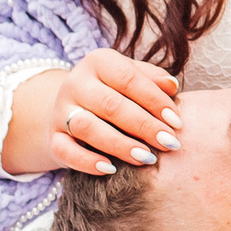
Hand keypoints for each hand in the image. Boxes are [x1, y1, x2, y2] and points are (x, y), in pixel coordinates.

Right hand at [2, 48, 181, 176]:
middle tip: (169, 143)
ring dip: (120, 145)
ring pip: (88, 127)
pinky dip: (87, 162)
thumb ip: (152, 79)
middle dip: (144, 126)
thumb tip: (172, 86)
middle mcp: (75, 83)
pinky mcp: (53, 138)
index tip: (177, 122)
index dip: (155, 101)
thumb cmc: (114, 92)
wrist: (70, 109)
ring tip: (146, 158)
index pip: (128, 78)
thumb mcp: (131, 77)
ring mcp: (60, 111)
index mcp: (98, 62)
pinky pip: (66, 151)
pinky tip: (110, 169)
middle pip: (110, 104)